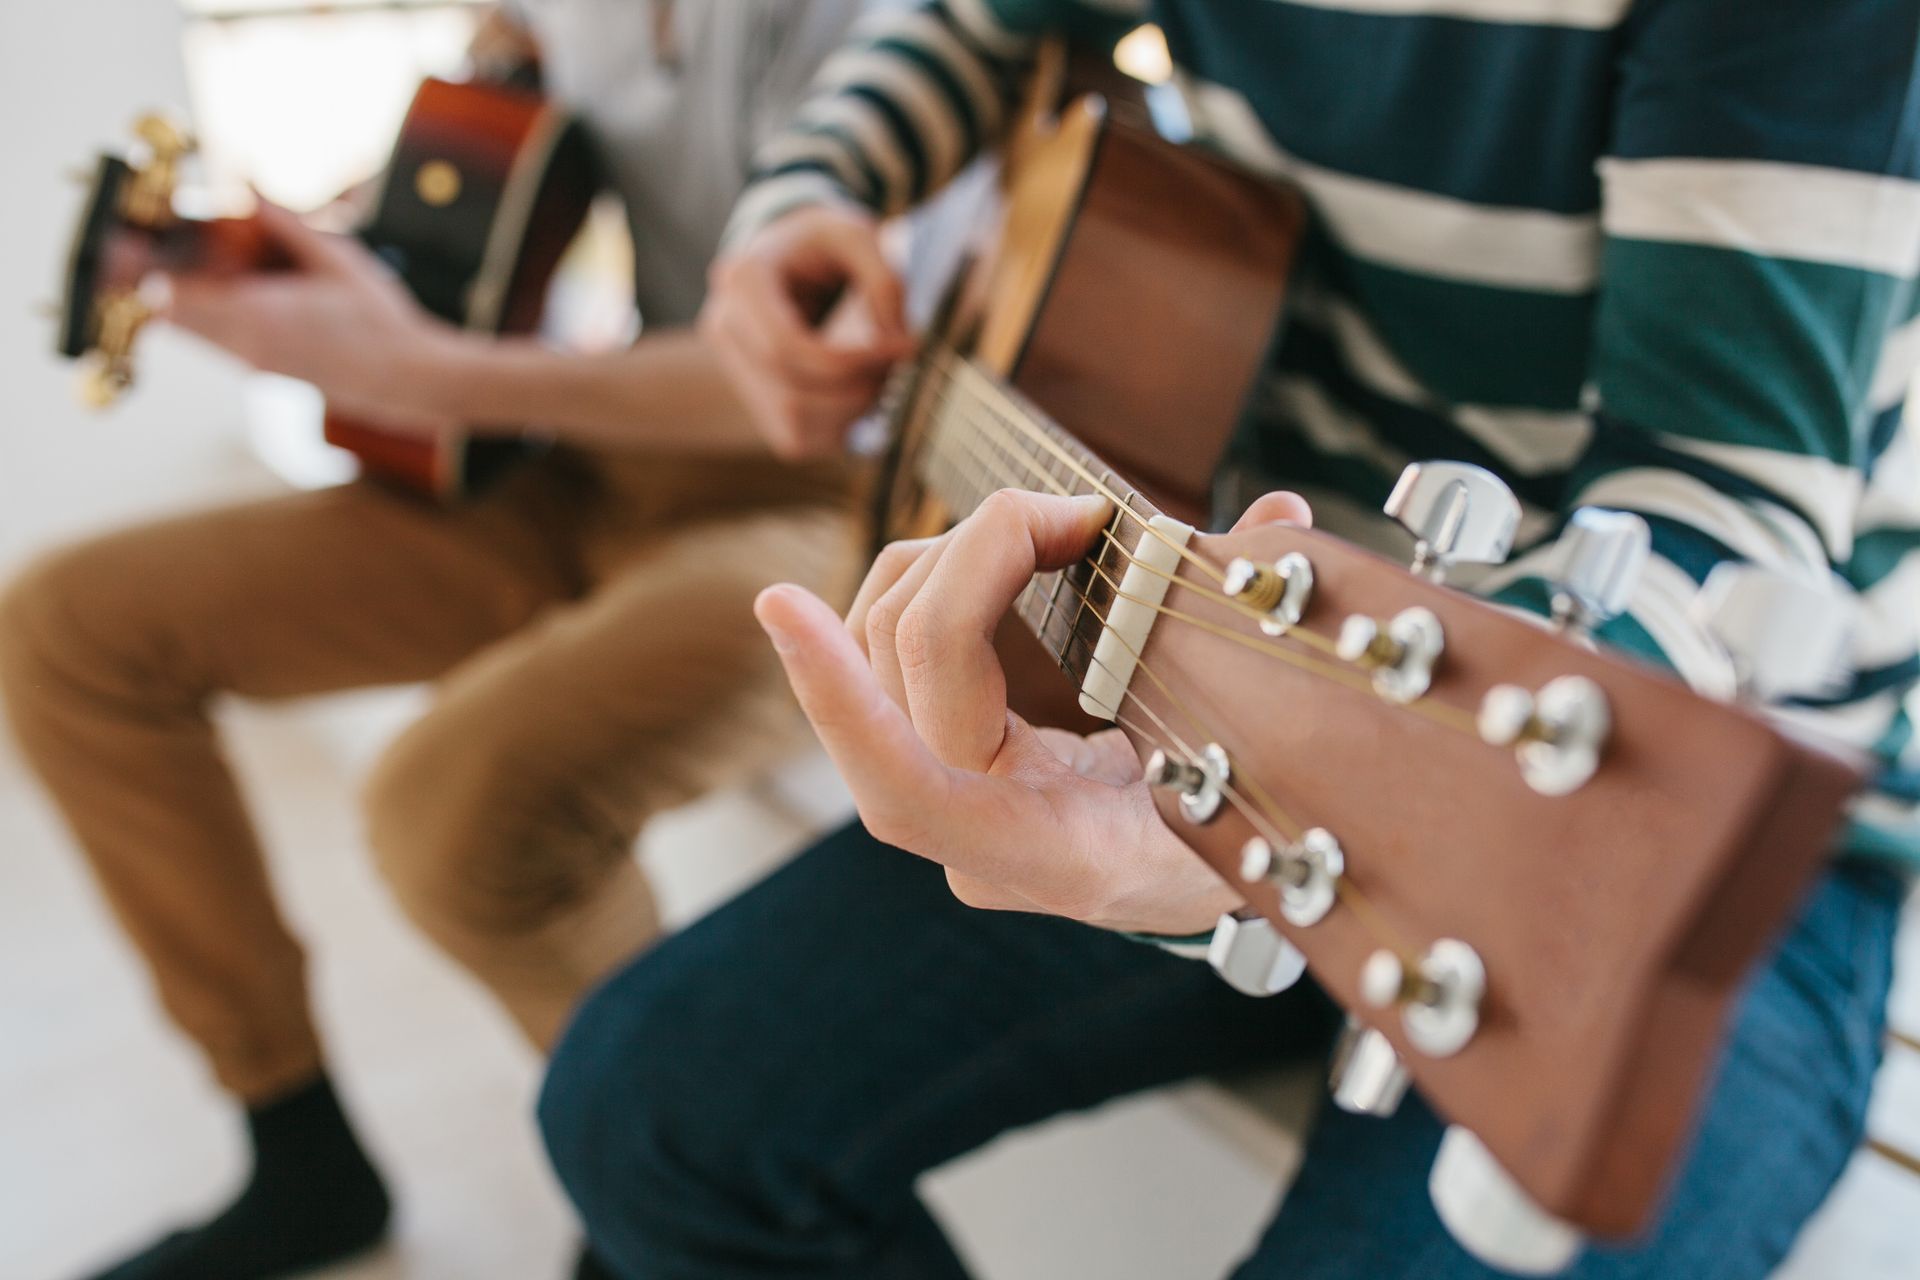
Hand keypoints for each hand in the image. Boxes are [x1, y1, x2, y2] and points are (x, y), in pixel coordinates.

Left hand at [165, 202, 460, 436]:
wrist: (409, 382)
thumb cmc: (381, 322)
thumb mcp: (337, 260)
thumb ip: (285, 223)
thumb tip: (249, 185)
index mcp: (258, 316)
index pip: (170, 296)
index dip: (139, 269)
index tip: (123, 242)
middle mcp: (245, 345)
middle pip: (168, 314)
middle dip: (154, 276)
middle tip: (150, 241)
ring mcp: (252, 363)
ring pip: (190, 329)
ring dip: (184, 293)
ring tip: (201, 260)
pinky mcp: (263, 369)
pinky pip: (216, 338)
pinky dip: (210, 310)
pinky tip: (239, 286)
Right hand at [700, 204, 914, 459]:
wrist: (789, 251)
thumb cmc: (824, 240)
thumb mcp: (859, 235)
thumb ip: (883, 281)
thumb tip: (896, 342)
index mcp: (743, 280)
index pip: (786, 347)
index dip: (852, 360)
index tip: (908, 346)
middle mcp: (725, 328)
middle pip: (790, 393)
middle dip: (857, 389)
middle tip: (900, 362)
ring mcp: (734, 368)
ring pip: (791, 424)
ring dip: (850, 412)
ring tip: (883, 376)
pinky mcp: (754, 396)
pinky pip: (794, 437)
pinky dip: (838, 426)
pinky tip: (862, 392)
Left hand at [754, 487, 1313, 936]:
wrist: (1213, 888)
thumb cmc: (1249, 834)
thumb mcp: (1269, 765)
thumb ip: (1263, 647)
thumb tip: (1283, 517)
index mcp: (1057, 854)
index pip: (908, 786)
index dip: (837, 697)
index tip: (779, 603)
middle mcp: (978, 836)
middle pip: (906, 664)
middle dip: (973, 553)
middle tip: (1074, 510)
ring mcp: (948, 797)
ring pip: (882, 645)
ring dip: (948, 557)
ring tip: (1047, 523)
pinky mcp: (939, 756)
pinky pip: (892, 655)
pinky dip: (934, 581)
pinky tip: (993, 548)